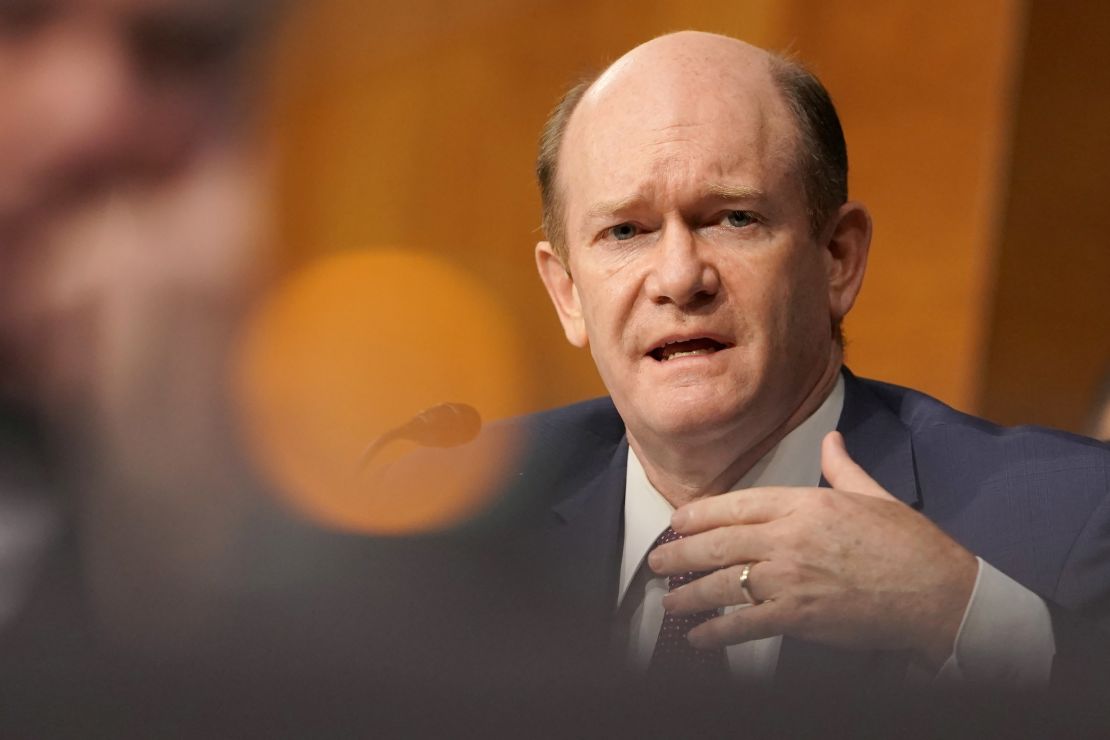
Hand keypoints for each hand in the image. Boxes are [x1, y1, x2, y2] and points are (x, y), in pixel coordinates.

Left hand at [649, 431, 977, 669]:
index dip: (698, 515)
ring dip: (689, 594)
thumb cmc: (908, 544)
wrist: (938, 591)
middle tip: (657, 562)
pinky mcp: (799, 616)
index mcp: (804, 503)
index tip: (676, 522)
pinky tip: (699, 638)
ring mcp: (791, 577)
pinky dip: (717, 632)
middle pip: (718, 543)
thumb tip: (832, 439)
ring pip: (723, 584)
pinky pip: (745, 624)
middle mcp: (789, 537)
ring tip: (669, 602)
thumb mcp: (873, 494)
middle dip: (680, 554)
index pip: (736, 504)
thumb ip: (841, 467)